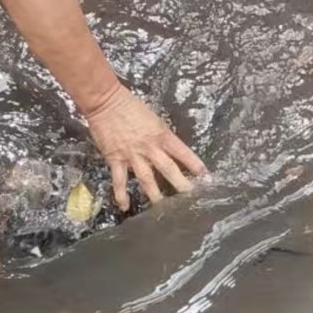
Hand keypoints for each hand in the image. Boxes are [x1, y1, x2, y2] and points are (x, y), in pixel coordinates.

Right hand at [81, 87, 206, 210]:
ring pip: (146, 179)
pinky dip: (121, 195)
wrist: (106, 101)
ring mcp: (132, 155)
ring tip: (162, 210)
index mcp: (161, 134)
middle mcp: (149, 147)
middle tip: (190, 198)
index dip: (195, 165)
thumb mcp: (153, 118)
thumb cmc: (130, 105)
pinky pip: (119, 180)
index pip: (182, 152)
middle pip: (168, 169)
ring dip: (155, 195)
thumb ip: (160, 136)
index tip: (206, 177)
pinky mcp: (115, 159)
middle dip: (181, 185)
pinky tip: (124, 207)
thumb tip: (168, 150)